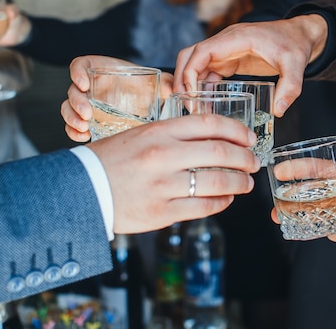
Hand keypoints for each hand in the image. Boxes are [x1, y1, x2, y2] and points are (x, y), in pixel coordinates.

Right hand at [61, 55, 172, 141]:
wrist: (146, 105)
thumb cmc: (149, 89)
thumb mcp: (158, 84)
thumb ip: (167, 83)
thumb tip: (178, 89)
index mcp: (100, 71)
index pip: (80, 65)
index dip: (78, 72)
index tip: (84, 83)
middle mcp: (90, 87)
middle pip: (72, 91)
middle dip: (76, 103)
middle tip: (88, 114)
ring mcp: (86, 104)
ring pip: (68, 109)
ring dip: (72, 118)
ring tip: (84, 128)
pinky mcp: (88, 121)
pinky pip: (73, 125)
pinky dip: (73, 132)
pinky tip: (84, 138)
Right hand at [87, 114, 260, 232]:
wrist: (81, 190)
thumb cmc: (112, 159)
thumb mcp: (140, 134)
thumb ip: (173, 134)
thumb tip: (213, 140)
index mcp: (158, 131)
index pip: (209, 124)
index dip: (237, 130)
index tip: (248, 137)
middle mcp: (163, 156)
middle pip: (221, 152)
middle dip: (245, 158)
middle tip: (254, 162)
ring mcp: (163, 186)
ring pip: (217, 182)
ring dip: (239, 183)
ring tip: (246, 183)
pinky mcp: (161, 213)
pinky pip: (203, 207)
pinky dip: (222, 202)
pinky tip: (226, 199)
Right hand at [173, 14, 327, 116]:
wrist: (300, 35)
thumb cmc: (295, 44)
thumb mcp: (296, 65)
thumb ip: (289, 87)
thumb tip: (279, 111)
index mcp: (236, 38)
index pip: (201, 51)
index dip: (190, 72)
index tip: (190, 94)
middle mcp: (225, 42)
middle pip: (189, 56)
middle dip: (182, 79)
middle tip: (186, 105)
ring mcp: (225, 51)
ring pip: (195, 65)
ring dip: (190, 85)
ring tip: (194, 110)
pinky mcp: (229, 60)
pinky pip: (208, 73)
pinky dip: (202, 88)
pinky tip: (207, 106)